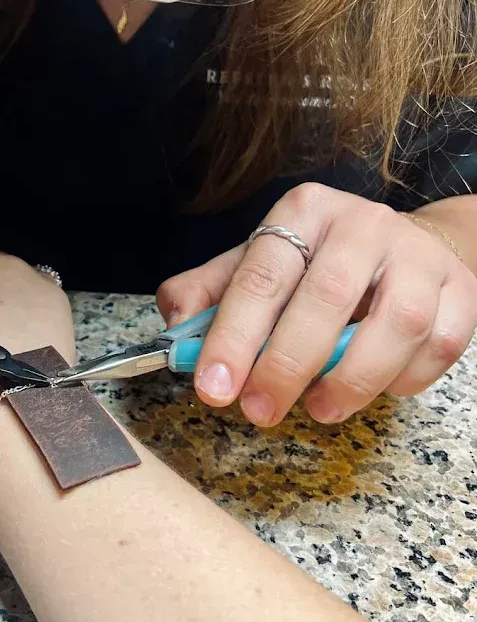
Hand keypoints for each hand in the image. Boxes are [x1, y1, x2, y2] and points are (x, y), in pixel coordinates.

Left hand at [157, 184, 476, 425]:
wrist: (404, 247)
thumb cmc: (317, 263)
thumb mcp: (255, 263)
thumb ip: (208, 293)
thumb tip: (174, 331)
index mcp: (304, 211)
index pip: (262, 275)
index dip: (233, 336)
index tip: (214, 388)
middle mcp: (363, 223)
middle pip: (325, 297)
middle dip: (286, 365)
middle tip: (260, 410)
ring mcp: (417, 255)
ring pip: (394, 323)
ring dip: (352, 379)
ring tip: (320, 408)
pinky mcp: (461, 289)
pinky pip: (439, 344)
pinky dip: (405, 380)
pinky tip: (375, 388)